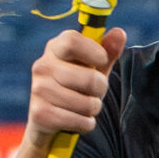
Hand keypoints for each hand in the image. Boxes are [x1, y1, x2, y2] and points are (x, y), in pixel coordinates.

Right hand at [27, 25, 126, 145]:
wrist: (47, 117)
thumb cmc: (75, 86)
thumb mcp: (93, 67)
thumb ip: (107, 51)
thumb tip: (120, 33)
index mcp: (54, 49)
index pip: (72, 41)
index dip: (94, 51)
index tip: (102, 60)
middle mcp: (42, 66)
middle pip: (88, 78)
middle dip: (101, 89)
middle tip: (97, 92)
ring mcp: (38, 90)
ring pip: (85, 103)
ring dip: (93, 109)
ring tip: (86, 106)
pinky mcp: (39, 114)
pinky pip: (77, 121)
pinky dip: (86, 124)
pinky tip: (79, 120)